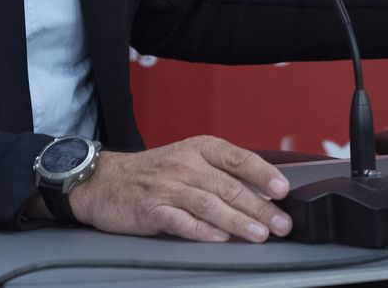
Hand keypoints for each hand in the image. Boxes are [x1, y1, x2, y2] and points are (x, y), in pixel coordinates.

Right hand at [66, 136, 291, 242]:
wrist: (104, 180)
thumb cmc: (153, 172)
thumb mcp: (188, 159)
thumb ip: (221, 173)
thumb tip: (263, 193)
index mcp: (199, 148)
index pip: (238, 158)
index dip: (263, 174)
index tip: (283, 189)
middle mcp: (185, 164)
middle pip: (228, 186)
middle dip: (259, 207)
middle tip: (281, 223)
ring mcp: (167, 187)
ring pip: (209, 204)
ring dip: (237, 221)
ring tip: (259, 234)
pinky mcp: (151, 209)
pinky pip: (181, 221)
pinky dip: (202, 231)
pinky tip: (219, 239)